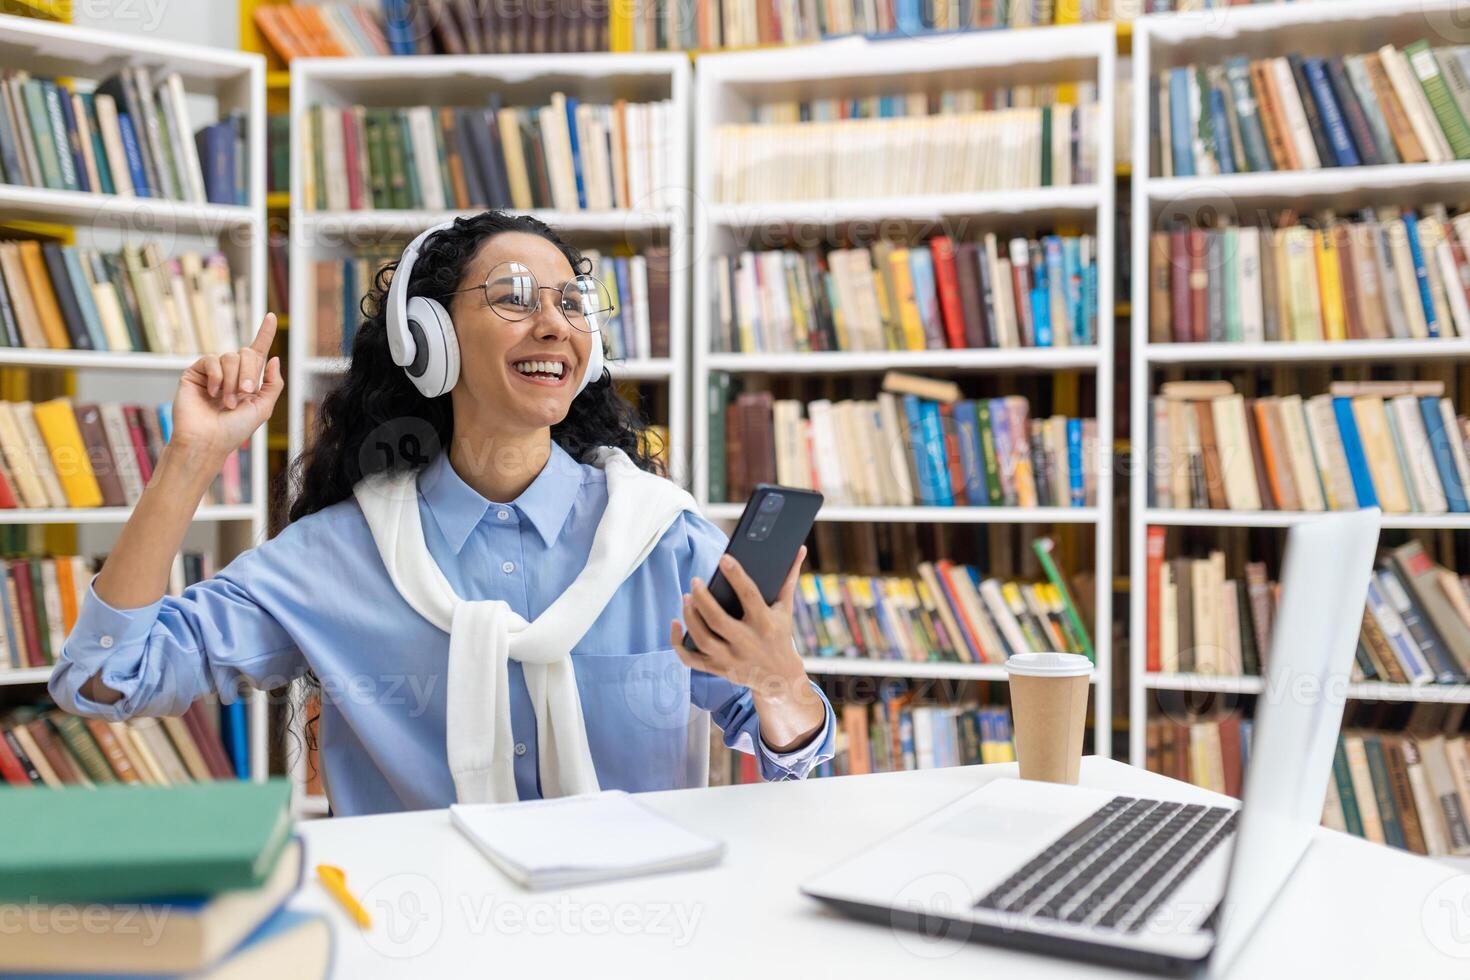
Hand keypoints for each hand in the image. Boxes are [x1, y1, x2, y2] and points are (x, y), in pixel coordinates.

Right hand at [171, 314, 282, 461]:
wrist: (208, 441)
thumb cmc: (234, 429)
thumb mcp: (263, 407)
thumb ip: (272, 384)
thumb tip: (274, 358)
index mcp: (248, 380)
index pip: (257, 352)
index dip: (264, 333)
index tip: (271, 316)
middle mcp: (231, 373)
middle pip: (247, 353)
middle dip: (250, 373)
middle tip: (245, 394)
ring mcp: (212, 372)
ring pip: (230, 357)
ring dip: (233, 380)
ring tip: (227, 402)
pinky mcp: (195, 373)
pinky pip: (212, 360)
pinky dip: (217, 376)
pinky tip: (214, 393)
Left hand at [671, 545, 809, 699]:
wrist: (780, 678)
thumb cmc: (780, 635)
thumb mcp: (786, 609)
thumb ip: (788, 579)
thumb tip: (799, 549)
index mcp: (765, 624)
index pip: (750, 596)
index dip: (736, 576)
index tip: (724, 559)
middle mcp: (747, 643)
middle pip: (718, 620)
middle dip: (703, 599)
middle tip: (694, 581)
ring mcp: (731, 658)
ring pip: (703, 639)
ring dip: (690, 617)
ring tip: (686, 597)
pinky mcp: (718, 669)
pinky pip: (691, 659)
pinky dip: (678, 642)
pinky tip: (675, 623)